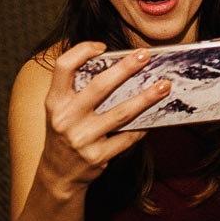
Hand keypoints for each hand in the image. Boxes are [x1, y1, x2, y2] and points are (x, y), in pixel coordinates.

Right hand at [39, 42, 170, 192]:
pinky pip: (127, 137)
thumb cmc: (65, 132)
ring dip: (146, 98)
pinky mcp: (97, 156)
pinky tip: (154, 117)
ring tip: (164, 86)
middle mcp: (65, 119)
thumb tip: (117, 63)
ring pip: (121, 113)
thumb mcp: (60, 109)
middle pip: (99, 86)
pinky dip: (142, 127)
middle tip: (145, 56)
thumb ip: (77, 88)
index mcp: (54, 101)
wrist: (58, 174)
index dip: (81, 51)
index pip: (63, 67)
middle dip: (125, 68)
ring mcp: (81, 139)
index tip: (102, 46)